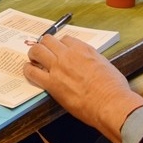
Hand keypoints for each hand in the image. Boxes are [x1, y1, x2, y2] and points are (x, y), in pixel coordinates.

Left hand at [24, 35, 142, 142]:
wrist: (110, 103)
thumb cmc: (113, 87)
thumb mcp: (105, 65)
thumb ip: (93, 60)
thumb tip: (88, 64)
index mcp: (83, 49)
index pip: (66, 39)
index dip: (61, 45)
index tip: (60, 50)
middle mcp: (68, 54)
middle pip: (48, 40)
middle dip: (45, 44)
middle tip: (44, 51)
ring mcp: (58, 67)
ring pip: (37, 51)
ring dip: (34, 53)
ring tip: (33, 59)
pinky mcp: (51, 83)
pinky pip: (32, 72)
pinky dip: (28, 70)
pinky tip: (29, 71)